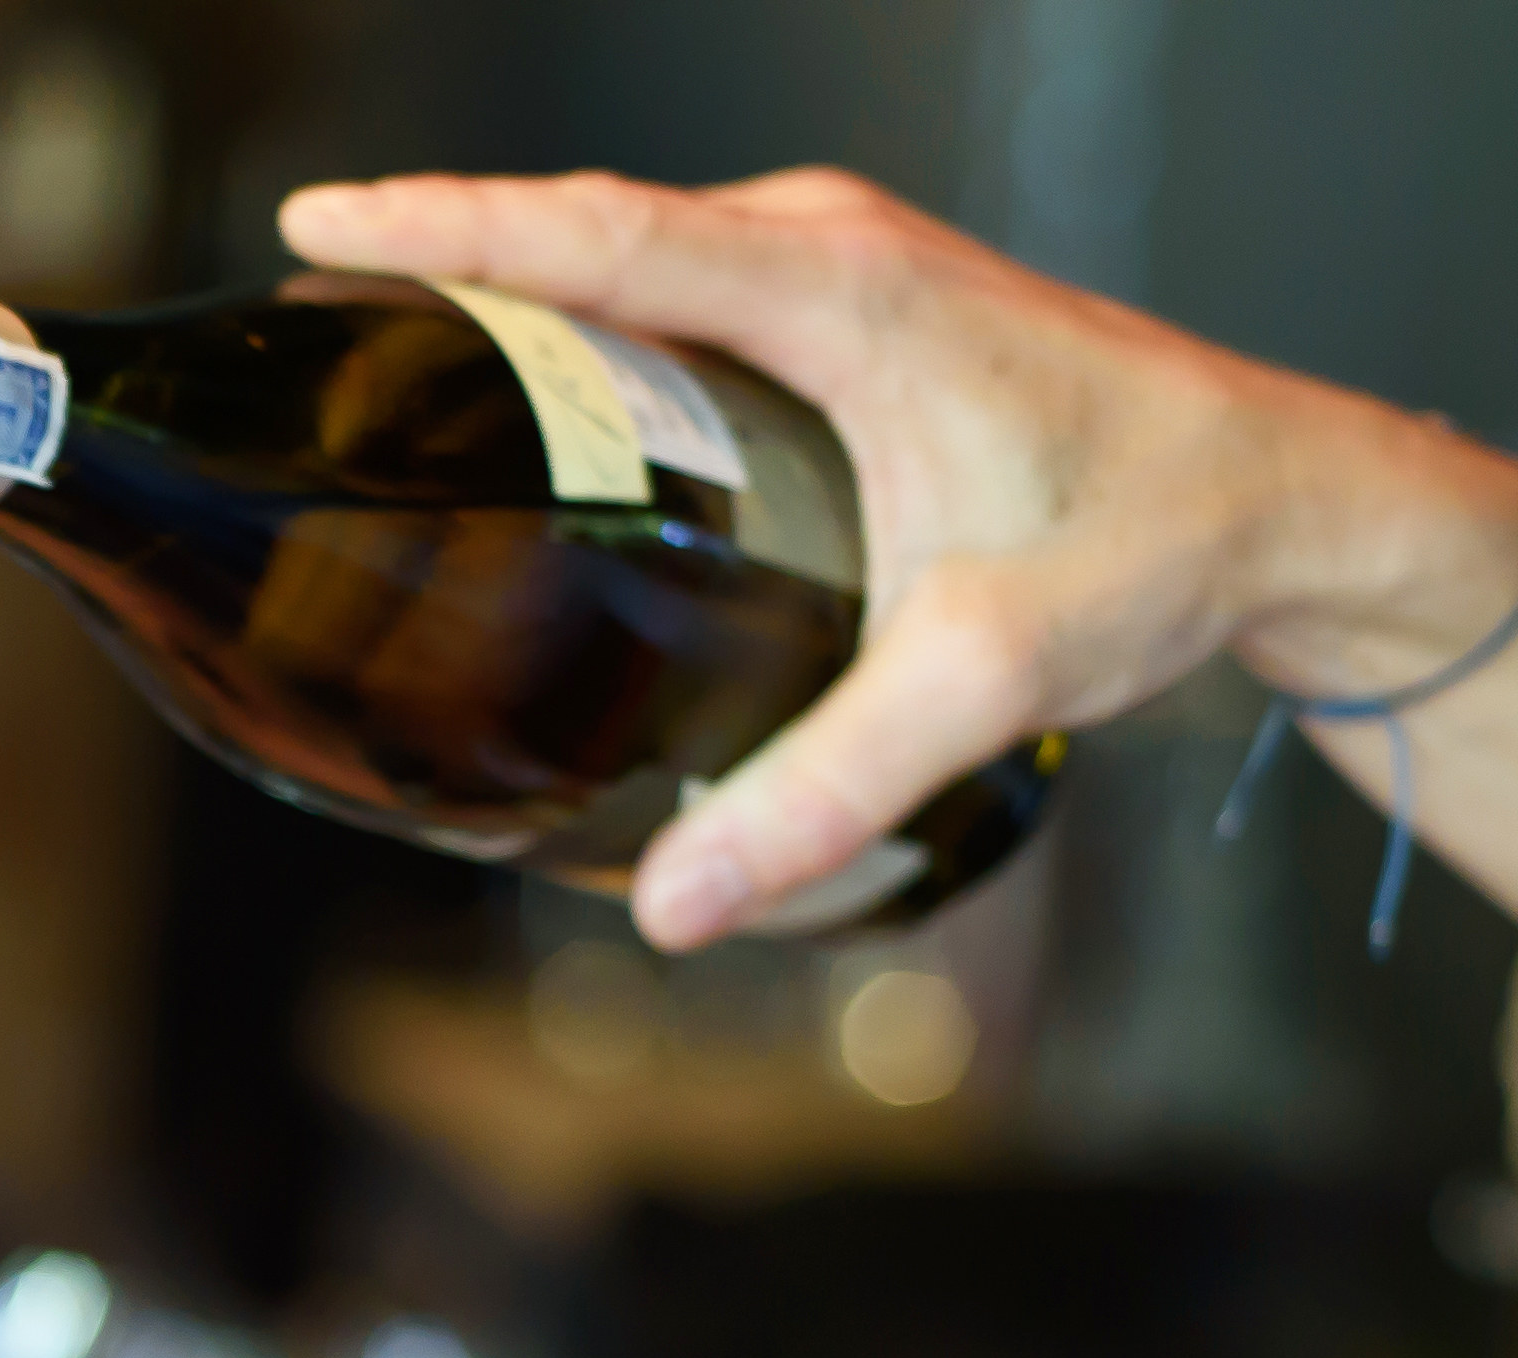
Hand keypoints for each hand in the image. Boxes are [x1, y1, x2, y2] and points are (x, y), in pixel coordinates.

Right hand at [279, 169, 1517, 946]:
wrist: (1283, 501)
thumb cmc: (1154, 542)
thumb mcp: (985, 674)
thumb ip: (826, 787)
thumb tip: (678, 901)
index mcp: (846, 294)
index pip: (604, 234)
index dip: (450, 223)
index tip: (324, 218)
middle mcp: (832, 250)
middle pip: (591, 227)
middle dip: (442, 250)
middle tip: (311, 314)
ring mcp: (839, 270)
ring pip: (632, 254)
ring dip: (510, 284)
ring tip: (384, 349)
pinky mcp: (847, 309)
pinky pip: (677, 287)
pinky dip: (585, 315)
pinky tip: (528, 385)